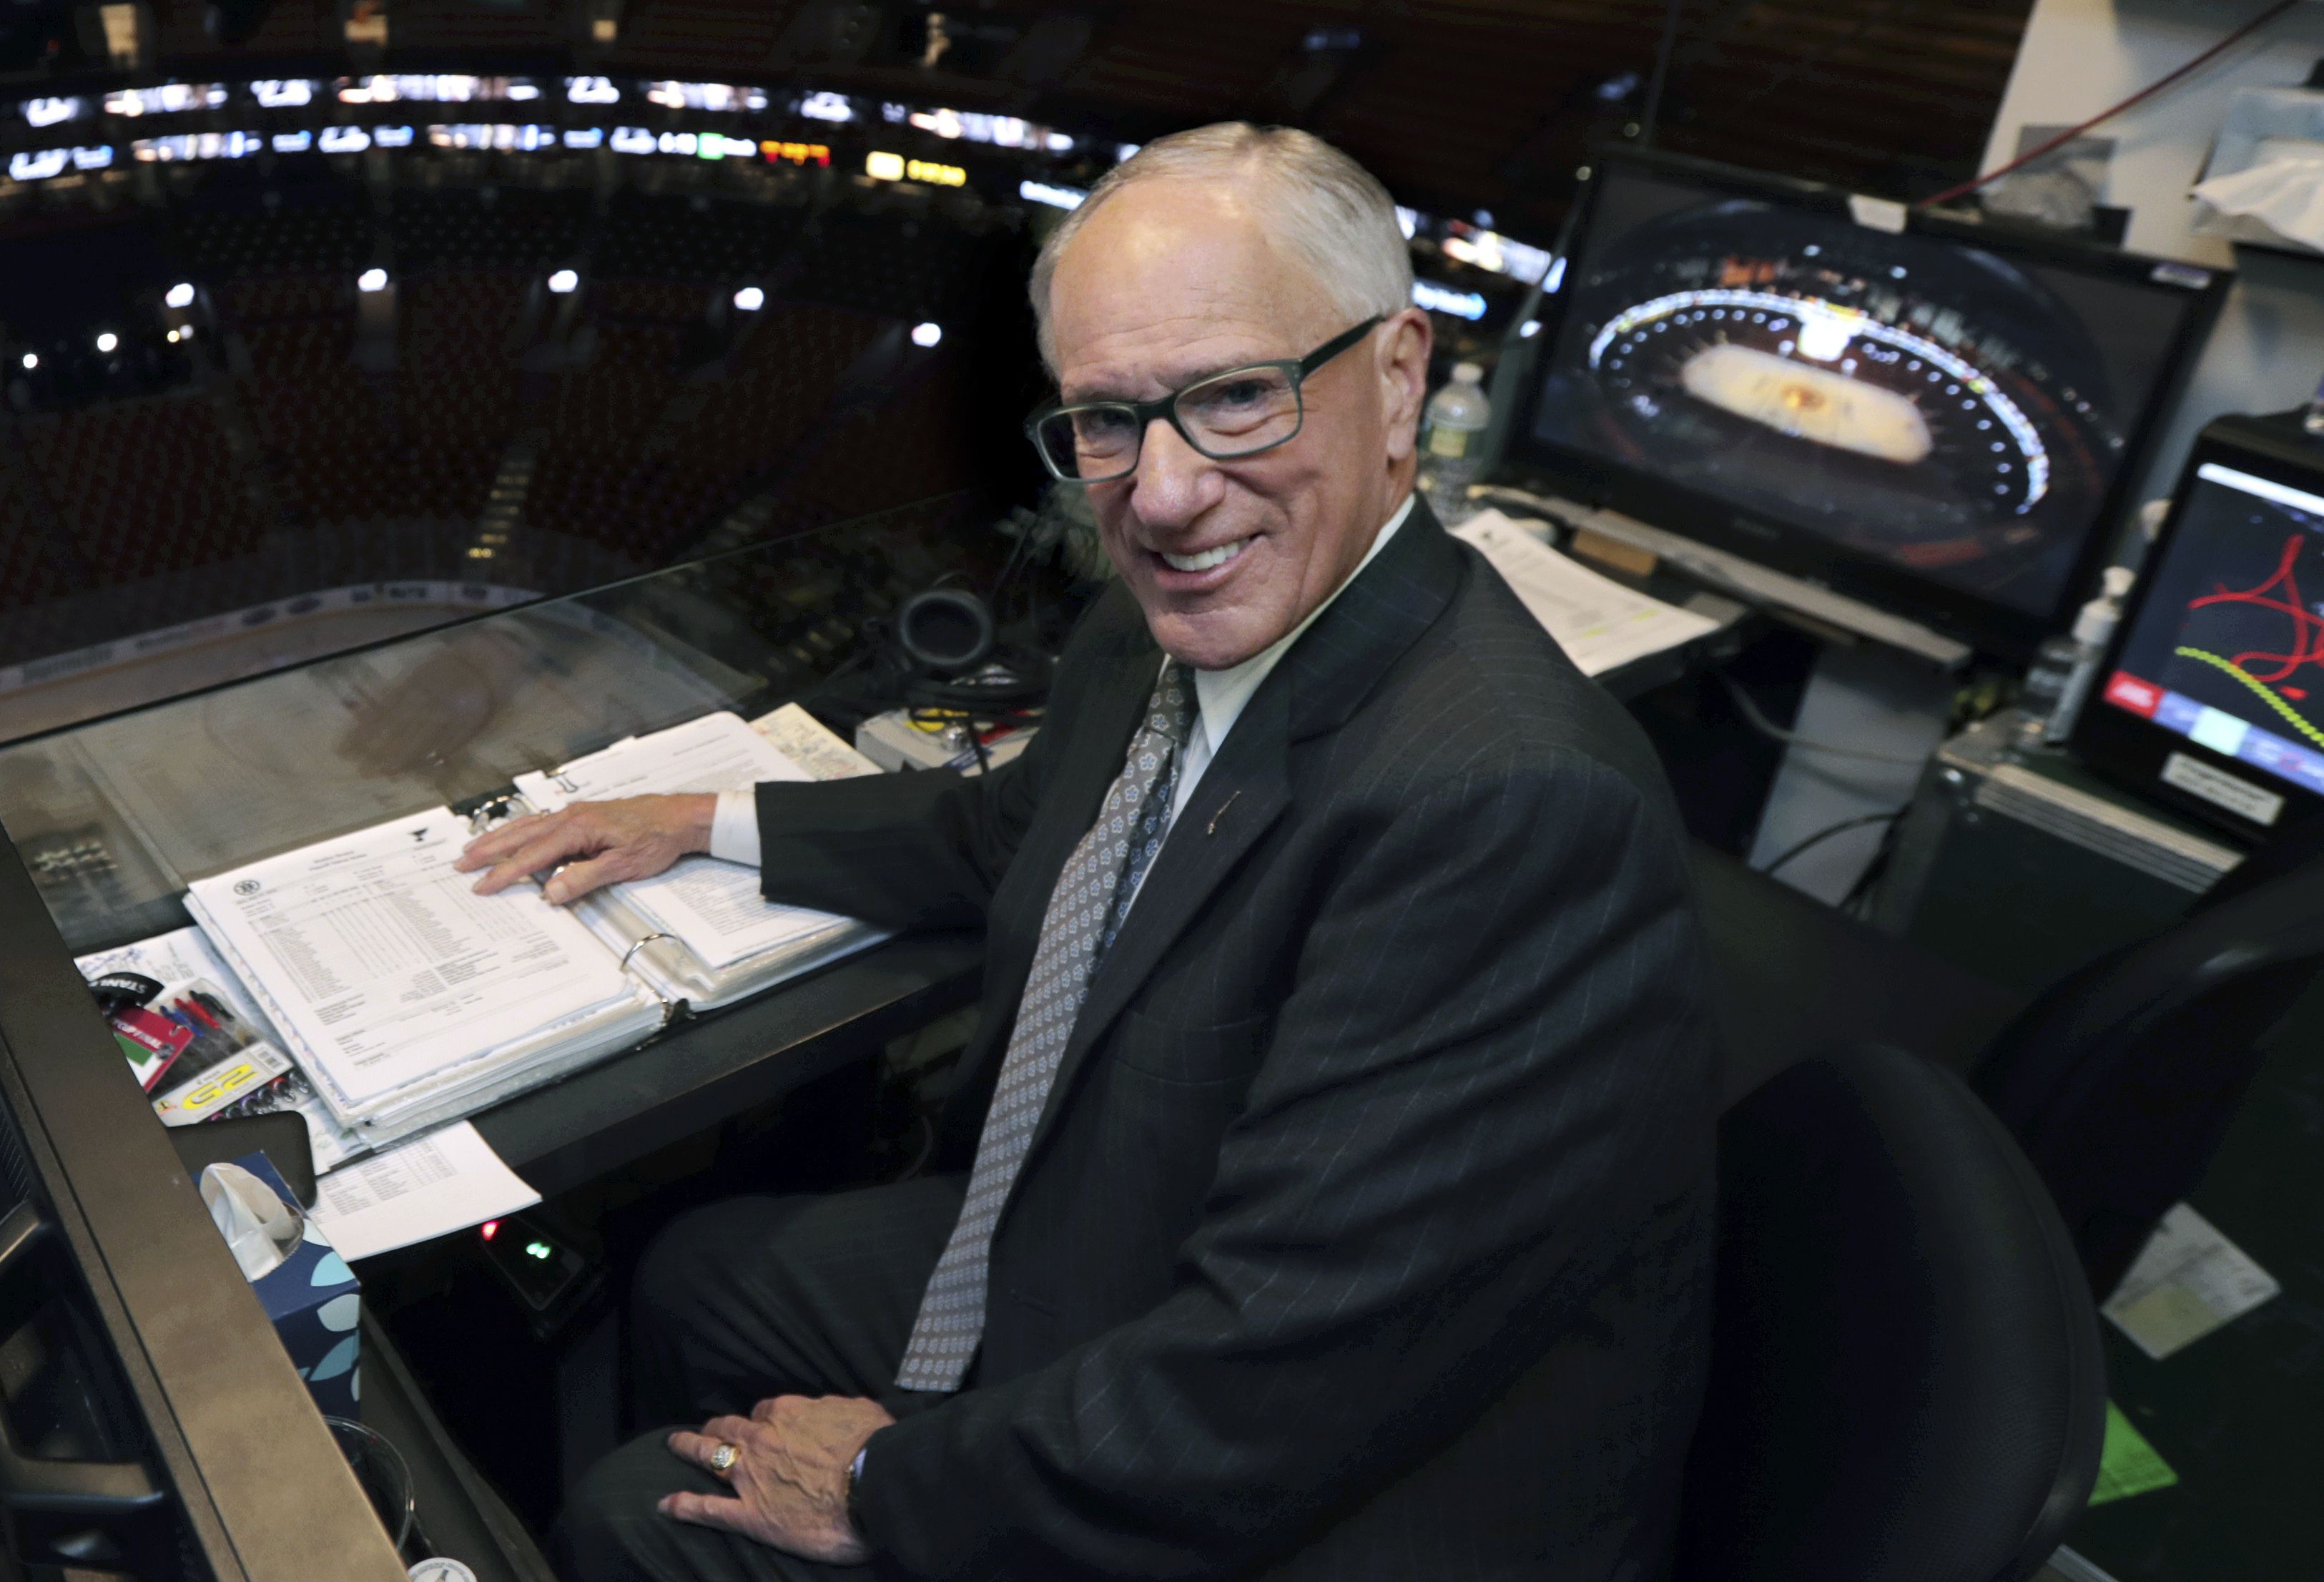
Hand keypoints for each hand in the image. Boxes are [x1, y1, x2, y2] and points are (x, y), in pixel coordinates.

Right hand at [455, 794, 717, 904]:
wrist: (679, 817)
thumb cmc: (656, 838)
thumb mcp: (623, 865)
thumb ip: (585, 878)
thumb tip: (553, 892)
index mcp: (578, 828)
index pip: (532, 855)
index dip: (504, 872)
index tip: (482, 885)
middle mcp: (571, 817)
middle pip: (520, 836)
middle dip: (488, 850)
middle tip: (460, 863)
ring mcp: (576, 814)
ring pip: (528, 826)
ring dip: (499, 838)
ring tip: (474, 848)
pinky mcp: (583, 815)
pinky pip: (541, 823)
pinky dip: (520, 830)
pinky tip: (513, 834)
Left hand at [662, 1395, 894, 1563]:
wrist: (872, 1485)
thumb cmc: (875, 1447)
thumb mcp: (862, 1412)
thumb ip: (838, 1410)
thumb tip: (835, 1412)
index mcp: (789, 1414)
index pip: (765, 1410)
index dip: (762, 1418)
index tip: (764, 1423)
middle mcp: (762, 1440)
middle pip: (728, 1427)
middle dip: (715, 1426)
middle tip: (708, 1429)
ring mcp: (751, 1477)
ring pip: (710, 1456)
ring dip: (690, 1448)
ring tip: (675, 1445)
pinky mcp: (750, 1515)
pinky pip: (708, 1509)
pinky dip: (684, 1506)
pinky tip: (666, 1505)